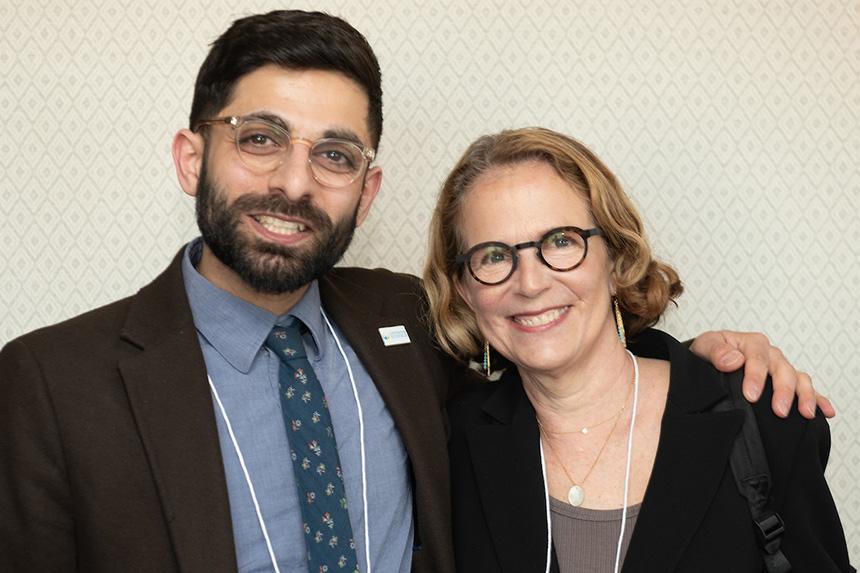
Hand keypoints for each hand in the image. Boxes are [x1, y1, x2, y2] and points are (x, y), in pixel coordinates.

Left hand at [689, 330, 834, 418]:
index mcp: (752, 343)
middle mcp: (770, 354)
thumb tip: (734, 360)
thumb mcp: (705, 346)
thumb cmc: (710, 352)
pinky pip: (807, 389)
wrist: (710, 359)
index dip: (756, 377)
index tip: (750, 396)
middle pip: (783, 370)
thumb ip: (716, 351)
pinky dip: (819, 399)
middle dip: (783, 391)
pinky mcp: (788, 381)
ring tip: (806, 414)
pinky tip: (826, 412)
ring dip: (805, 396)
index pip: (757, 359)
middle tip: (779, 411)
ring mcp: (781, 368)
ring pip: (799, 379)